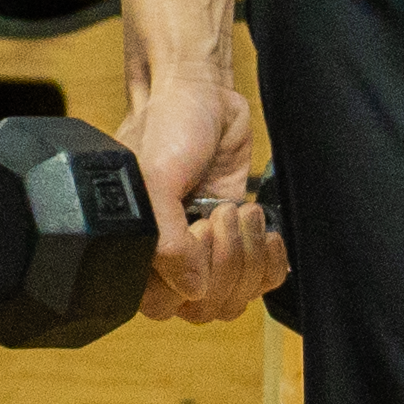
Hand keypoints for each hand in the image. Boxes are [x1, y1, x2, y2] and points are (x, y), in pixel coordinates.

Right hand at [116, 64, 285, 324]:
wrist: (203, 95)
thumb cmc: (166, 127)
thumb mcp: (153, 177)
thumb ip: (164, 239)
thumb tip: (191, 290)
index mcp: (133, 250)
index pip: (161, 306)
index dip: (187, 280)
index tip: (196, 230)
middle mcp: (167, 260)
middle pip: (203, 309)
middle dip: (224, 263)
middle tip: (221, 214)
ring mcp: (206, 254)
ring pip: (234, 300)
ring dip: (247, 257)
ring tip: (239, 211)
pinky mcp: (238, 242)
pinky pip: (261, 283)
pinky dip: (270, 260)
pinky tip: (262, 228)